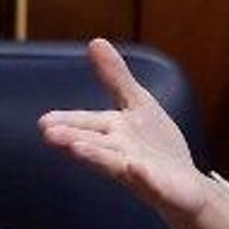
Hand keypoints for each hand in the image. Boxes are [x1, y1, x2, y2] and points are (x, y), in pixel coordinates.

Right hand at [38, 39, 228, 228]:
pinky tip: (136, 168)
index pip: (89, 124)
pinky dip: (143, 176)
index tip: (44, 121)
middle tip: (48, 132)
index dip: (69, 122)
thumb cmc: (155, 146)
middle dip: (73, 138)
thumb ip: (116, 77)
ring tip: (77, 149)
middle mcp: (121, 152)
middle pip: (96, 143)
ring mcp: (140, 172)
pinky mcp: (161, 186)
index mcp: (115, 133)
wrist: (185, 185)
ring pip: (115, 163)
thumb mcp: (137, 104)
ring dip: (97, 156)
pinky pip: (151, 182)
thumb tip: (95, 42)